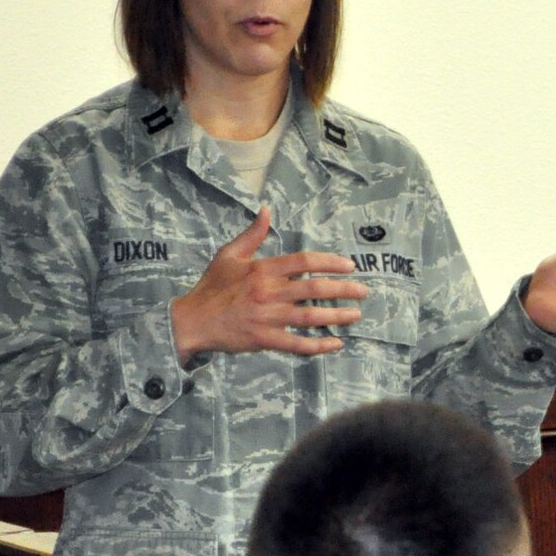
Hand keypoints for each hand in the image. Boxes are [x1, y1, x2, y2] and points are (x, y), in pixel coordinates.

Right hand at [169, 208, 368, 362]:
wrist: (192, 320)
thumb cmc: (212, 287)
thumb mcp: (228, 254)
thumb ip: (252, 234)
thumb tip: (266, 210)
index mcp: (262, 269)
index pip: (304, 261)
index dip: (330, 263)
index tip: (349, 266)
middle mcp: (268, 292)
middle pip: (314, 289)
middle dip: (344, 289)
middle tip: (364, 291)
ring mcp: (267, 317)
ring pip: (311, 317)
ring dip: (337, 316)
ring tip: (356, 315)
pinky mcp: (264, 339)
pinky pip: (297, 344)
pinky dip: (318, 345)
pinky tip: (336, 343)